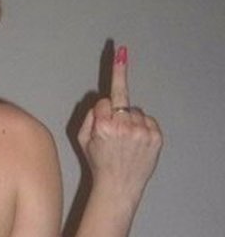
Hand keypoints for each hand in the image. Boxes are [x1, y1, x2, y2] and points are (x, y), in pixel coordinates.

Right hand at [77, 46, 162, 204]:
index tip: (120, 50)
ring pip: (136, 112)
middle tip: (116, 134)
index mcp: (102, 125)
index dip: (102, 110)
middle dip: (117, 114)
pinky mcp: (155, 136)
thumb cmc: (99, 163)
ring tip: (126, 143)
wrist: (119, 186)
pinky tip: (136, 144)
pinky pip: (148, 121)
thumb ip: (89, 116)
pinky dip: (143, 128)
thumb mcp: (82, 140)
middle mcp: (122, 126)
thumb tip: (101, 99)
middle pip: (121, 103)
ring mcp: (141, 131)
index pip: (105, 101)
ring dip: (131, 122)